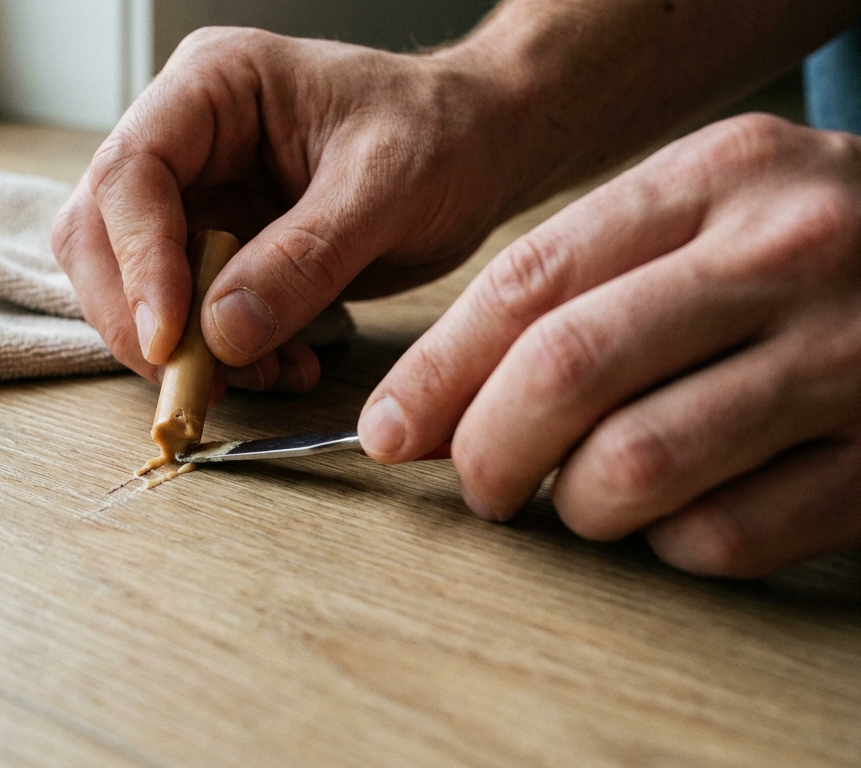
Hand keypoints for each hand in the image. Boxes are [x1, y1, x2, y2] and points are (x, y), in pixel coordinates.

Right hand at [52, 28, 521, 390]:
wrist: (482, 147)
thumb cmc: (444, 132)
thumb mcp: (388, 186)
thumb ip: (305, 257)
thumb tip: (222, 331)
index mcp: (213, 86)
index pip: (130, 172)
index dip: (137, 261)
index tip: (171, 337)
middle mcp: (186, 138)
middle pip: (100, 232)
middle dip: (138, 316)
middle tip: (195, 378)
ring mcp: (195, 194)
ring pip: (127, 283)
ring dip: (178, 346)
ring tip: (258, 375)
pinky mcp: (215, 248)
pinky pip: (183, 314)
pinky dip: (216, 355)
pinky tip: (279, 366)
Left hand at [360, 113, 860, 576]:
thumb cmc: (802, 249)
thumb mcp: (702, 212)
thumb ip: (579, 282)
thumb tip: (431, 401)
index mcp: (716, 178)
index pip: (528, 283)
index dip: (437, 373)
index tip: (388, 430)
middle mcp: (784, 254)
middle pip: (566, 371)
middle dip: (486, 450)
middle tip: (478, 483)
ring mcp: (847, 358)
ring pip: (634, 466)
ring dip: (574, 507)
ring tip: (580, 497)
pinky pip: (723, 538)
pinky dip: (670, 545)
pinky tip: (679, 514)